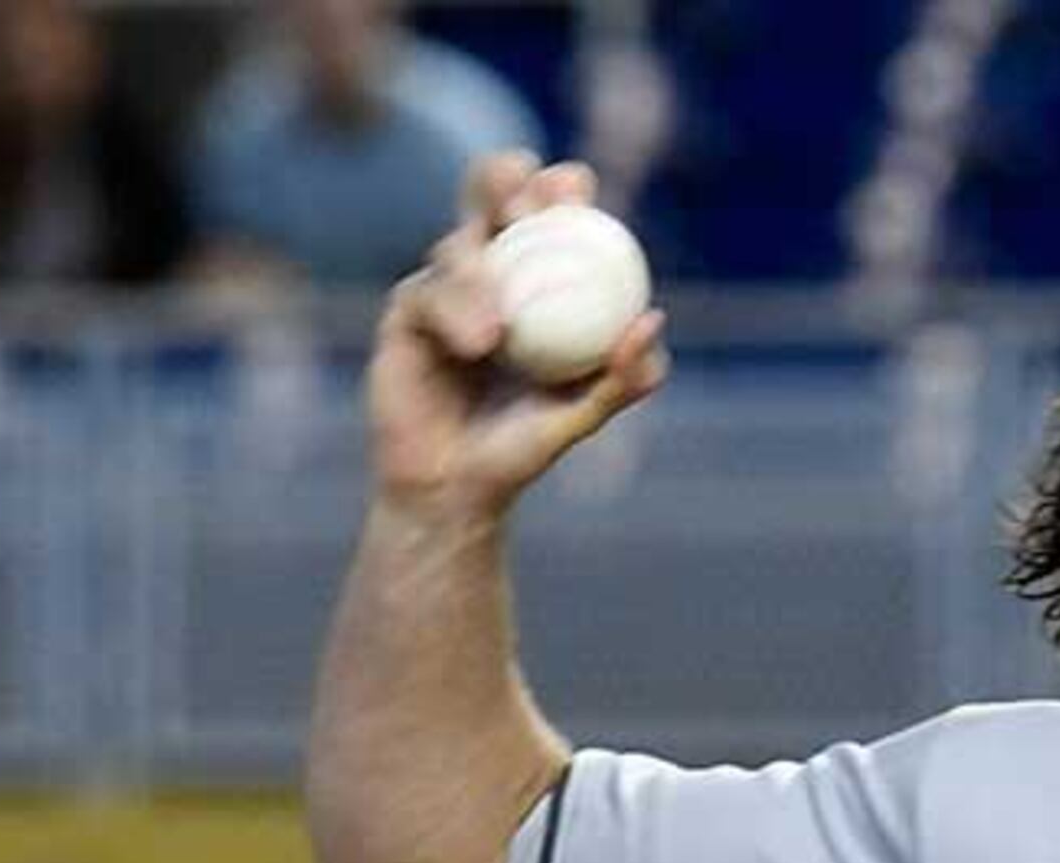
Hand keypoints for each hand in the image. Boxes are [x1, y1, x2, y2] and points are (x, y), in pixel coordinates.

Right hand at [364, 152, 667, 518]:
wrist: (457, 487)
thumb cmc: (522, 446)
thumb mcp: (581, 415)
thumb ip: (621, 376)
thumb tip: (653, 319)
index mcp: (537, 281)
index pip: (549, 216)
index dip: (560, 186)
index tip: (578, 186)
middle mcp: (488, 272)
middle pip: (489, 199)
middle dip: (504, 177)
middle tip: (526, 197)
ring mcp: (444, 288)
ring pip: (457, 247)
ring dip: (481, 273)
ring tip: (501, 331)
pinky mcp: (406, 311)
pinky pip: (427, 294)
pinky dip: (455, 312)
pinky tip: (479, 344)